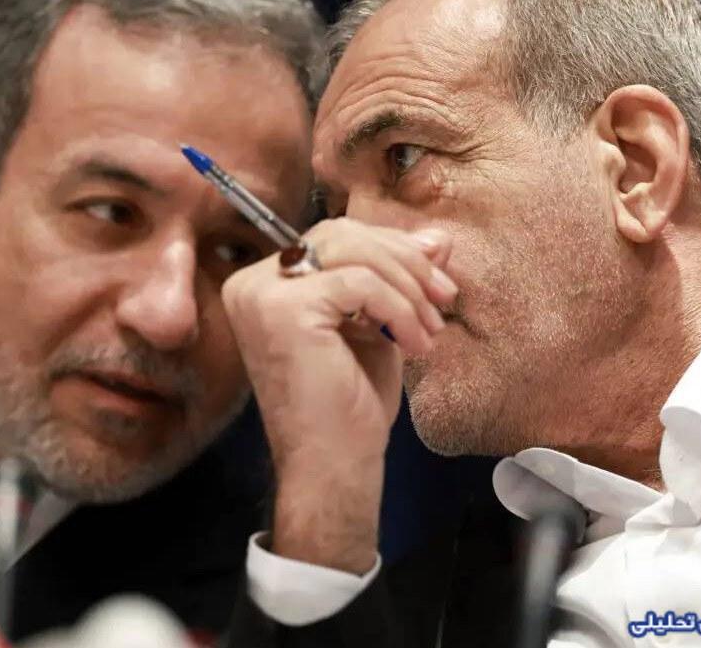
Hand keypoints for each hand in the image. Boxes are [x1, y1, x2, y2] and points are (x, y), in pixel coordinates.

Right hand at [222, 218, 455, 573]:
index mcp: (267, 284)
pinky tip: (414, 345)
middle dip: (406, 261)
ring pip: (353, 249)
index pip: (335, 237)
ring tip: (430, 330)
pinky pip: (360, 282)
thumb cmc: (349, 407)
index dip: (393, 250)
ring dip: (408, 285)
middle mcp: (253, 283)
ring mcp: (262, 294)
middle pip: (342, 233)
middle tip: (446, 298)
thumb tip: (439, 238)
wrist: (333, 467)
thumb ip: (399, 278)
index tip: (439, 282)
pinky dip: (400, 309)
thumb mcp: (381, 326)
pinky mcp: (284, 309)